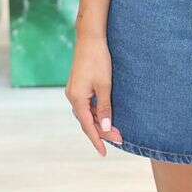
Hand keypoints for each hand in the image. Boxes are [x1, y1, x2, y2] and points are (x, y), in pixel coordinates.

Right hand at [66, 33, 123, 155]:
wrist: (90, 39)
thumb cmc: (98, 60)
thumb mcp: (104, 86)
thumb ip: (104, 108)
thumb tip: (105, 127)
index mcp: (77, 99)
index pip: (87, 126)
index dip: (97, 140)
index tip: (104, 153)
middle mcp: (72, 97)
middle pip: (86, 121)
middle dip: (102, 131)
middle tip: (119, 138)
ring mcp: (74, 91)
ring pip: (86, 114)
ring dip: (99, 123)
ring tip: (115, 130)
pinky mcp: (78, 86)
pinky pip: (86, 105)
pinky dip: (95, 113)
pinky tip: (105, 116)